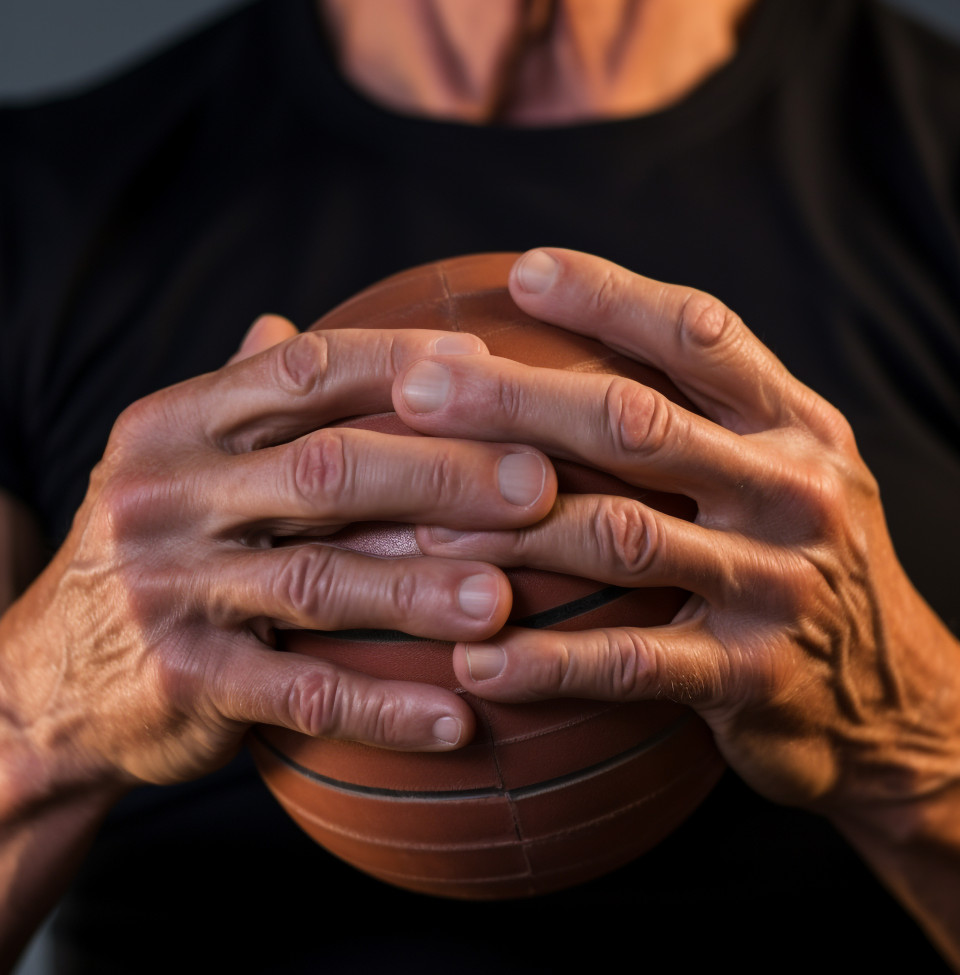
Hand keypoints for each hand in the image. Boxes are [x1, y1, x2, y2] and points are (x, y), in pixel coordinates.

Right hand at [0, 315, 555, 794]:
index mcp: (177, 426)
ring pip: (321, 581)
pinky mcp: (183, 680)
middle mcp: (169, 495)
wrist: (47, 675)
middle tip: (539, 488)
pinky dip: (384, 707)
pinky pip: (301, 693)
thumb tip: (286, 321)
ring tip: (507, 603)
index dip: (401, 366)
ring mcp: (170, 589)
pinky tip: (457, 720)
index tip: (489, 370)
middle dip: (443, 475)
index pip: (302, 372)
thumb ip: (237, 401)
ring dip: (423, 591)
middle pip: (328, 470)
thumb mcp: (174, 462)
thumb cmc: (150, 550)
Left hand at [393, 248, 959, 822]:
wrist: (899, 699)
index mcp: (796, 426)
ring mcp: (775, 585)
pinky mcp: (751, 677)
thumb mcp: (788, 471)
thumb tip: (577, 355)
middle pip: (636, 423)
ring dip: (505, 530)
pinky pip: (628, 665)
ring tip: (417, 528)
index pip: (700, 333)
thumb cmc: (804, 564)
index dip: (609, 296)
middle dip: (517, 399)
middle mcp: (791, 490)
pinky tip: (471, 658)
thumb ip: (710, 417)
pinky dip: (542, 663)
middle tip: (418, 389)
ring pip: (619, 538)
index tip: (521, 274)